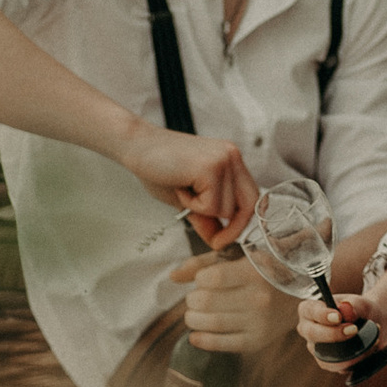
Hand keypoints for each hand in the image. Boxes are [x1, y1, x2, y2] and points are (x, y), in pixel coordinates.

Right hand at [118, 127, 257, 245]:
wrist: (135, 145)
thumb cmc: (158, 167)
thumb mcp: (189, 197)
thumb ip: (208, 216)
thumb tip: (221, 241)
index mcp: (231, 160)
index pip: (252, 198)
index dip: (241, 223)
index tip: (223, 240)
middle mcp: (232, 157)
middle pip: (248, 205)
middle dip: (232, 228)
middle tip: (213, 239)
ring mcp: (224, 160)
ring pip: (227, 210)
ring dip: (201, 210)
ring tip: (183, 190)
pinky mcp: (211, 168)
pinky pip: (211, 206)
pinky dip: (192, 206)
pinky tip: (179, 187)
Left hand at [172, 252, 278, 353]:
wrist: (304, 293)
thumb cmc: (265, 271)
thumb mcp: (239, 257)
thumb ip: (204, 263)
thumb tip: (172, 277)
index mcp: (255, 272)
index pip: (211, 278)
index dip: (199, 279)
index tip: (203, 279)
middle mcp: (259, 298)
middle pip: (207, 301)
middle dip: (192, 300)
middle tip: (195, 298)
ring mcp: (260, 322)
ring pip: (211, 323)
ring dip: (193, 319)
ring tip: (195, 314)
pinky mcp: (258, 340)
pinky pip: (223, 344)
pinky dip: (202, 340)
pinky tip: (195, 335)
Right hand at [297, 291, 379, 367]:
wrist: (372, 324)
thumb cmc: (361, 310)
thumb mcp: (362, 304)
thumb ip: (355, 306)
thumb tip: (346, 311)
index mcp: (311, 309)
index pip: (308, 310)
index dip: (321, 314)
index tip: (338, 316)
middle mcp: (309, 330)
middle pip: (312, 334)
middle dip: (333, 334)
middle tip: (353, 330)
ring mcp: (317, 349)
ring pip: (323, 356)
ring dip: (348, 351)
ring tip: (372, 340)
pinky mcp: (329, 364)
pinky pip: (338, 367)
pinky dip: (356, 360)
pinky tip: (370, 349)